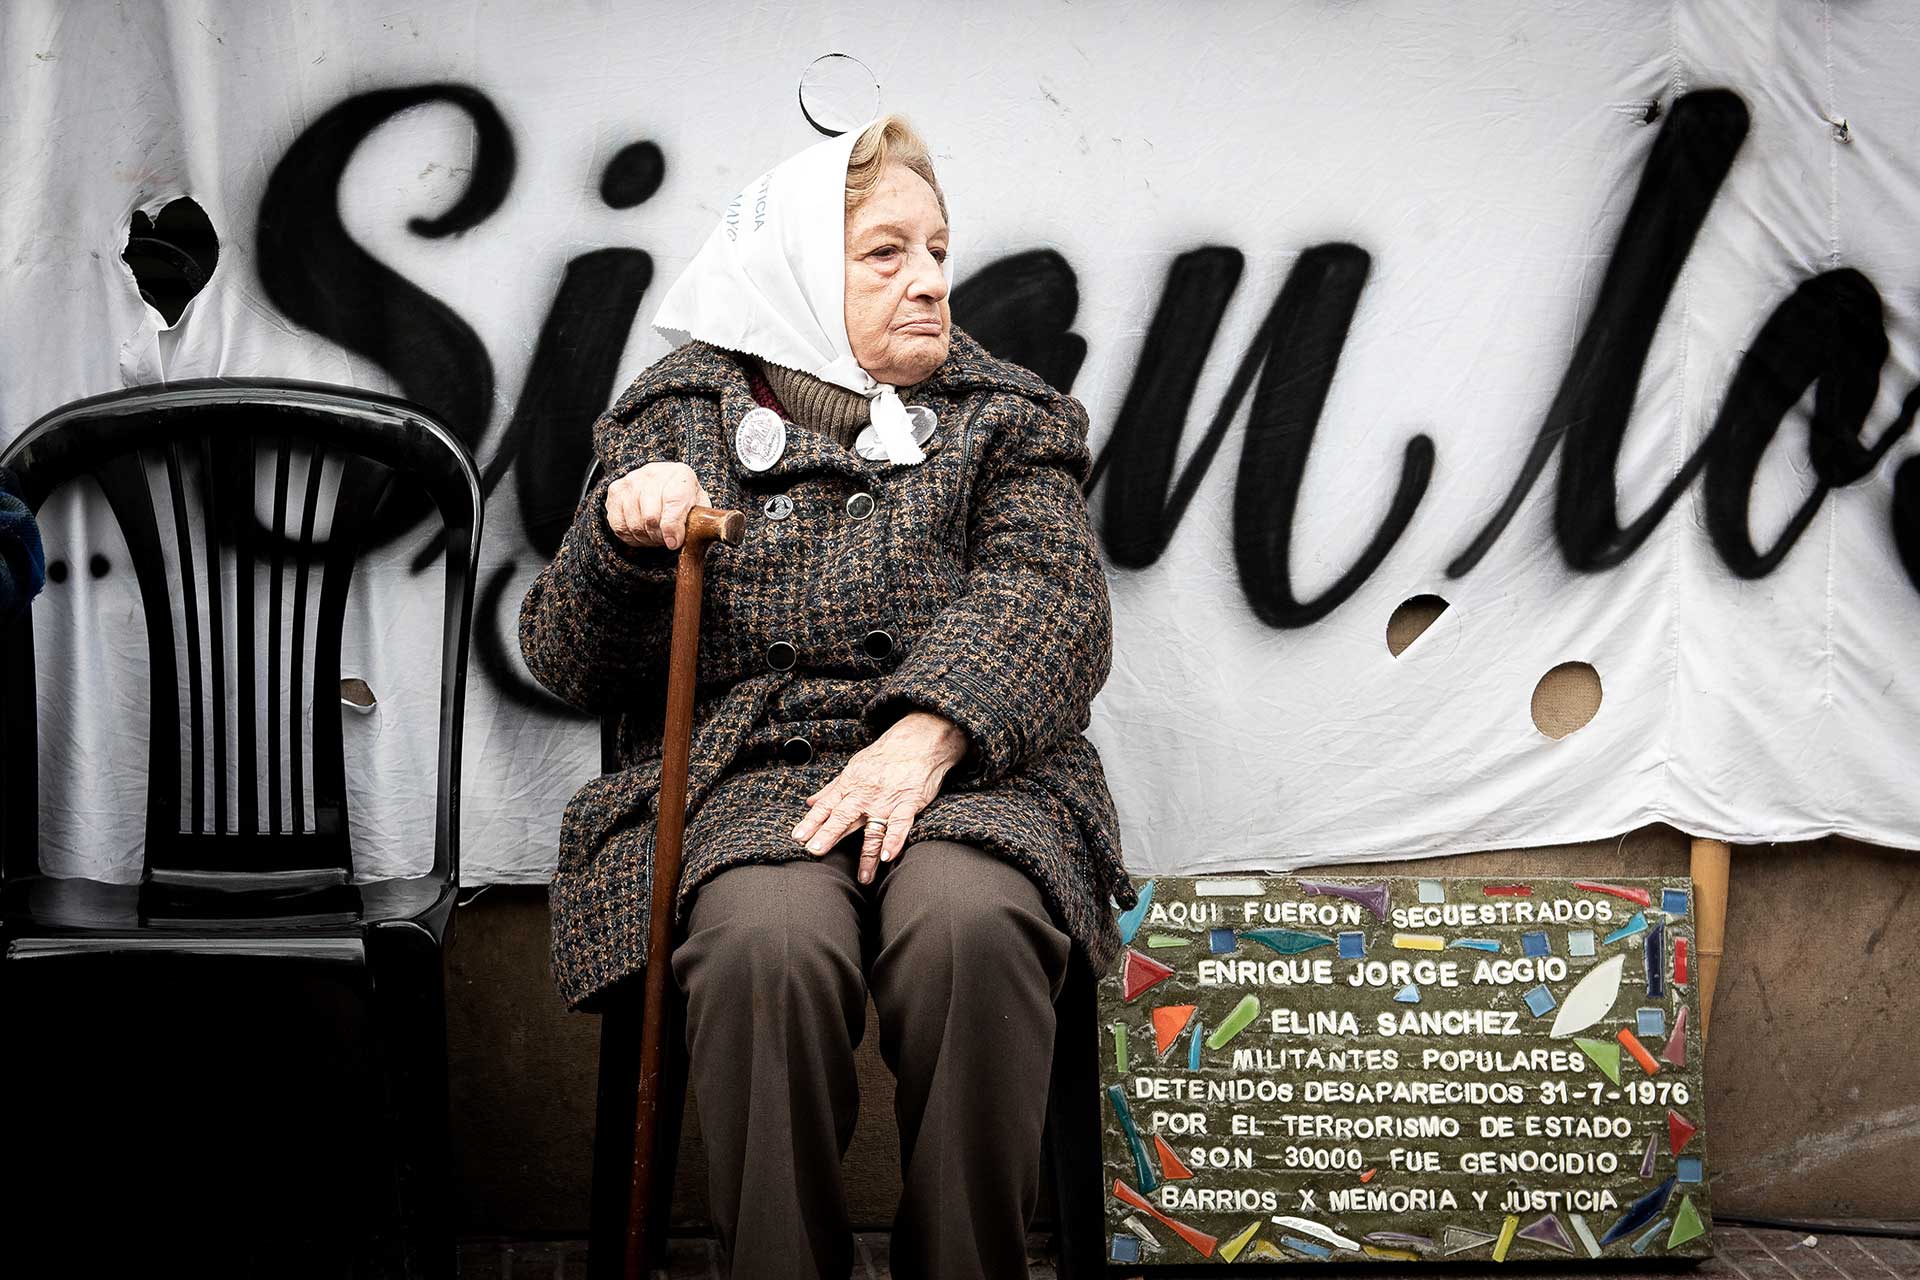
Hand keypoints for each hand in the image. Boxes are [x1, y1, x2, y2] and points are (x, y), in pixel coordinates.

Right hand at [605, 462, 711, 550]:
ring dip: (645, 537)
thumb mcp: (700, 508)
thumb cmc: (685, 500)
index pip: (673, 502)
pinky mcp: (616, 491)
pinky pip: (618, 523)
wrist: (666, 484)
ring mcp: (632, 480)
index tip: (673, 543)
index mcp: (681, 475)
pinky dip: (630, 535)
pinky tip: (641, 532)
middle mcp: (654, 473)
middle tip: (665, 540)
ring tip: (655, 535)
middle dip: (659, 536)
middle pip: (650, 516)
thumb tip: (691, 538)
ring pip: (633, 522)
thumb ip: (700, 521)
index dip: (672, 527)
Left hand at [790, 711, 968, 883]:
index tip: (798, 837)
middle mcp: (865, 795)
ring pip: (873, 830)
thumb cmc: (885, 755)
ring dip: (866, 854)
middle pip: (843, 817)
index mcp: (850, 785)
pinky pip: (901, 824)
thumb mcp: (854, 768)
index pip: (826, 806)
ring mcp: (887, 801)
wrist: (918, 741)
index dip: (811, 822)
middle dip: (828, 834)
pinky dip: (895, 840)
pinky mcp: (908, 803)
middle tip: (814, 851)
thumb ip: (832, 789)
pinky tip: (888, 856)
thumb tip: (810, 802)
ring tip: (862, 877)